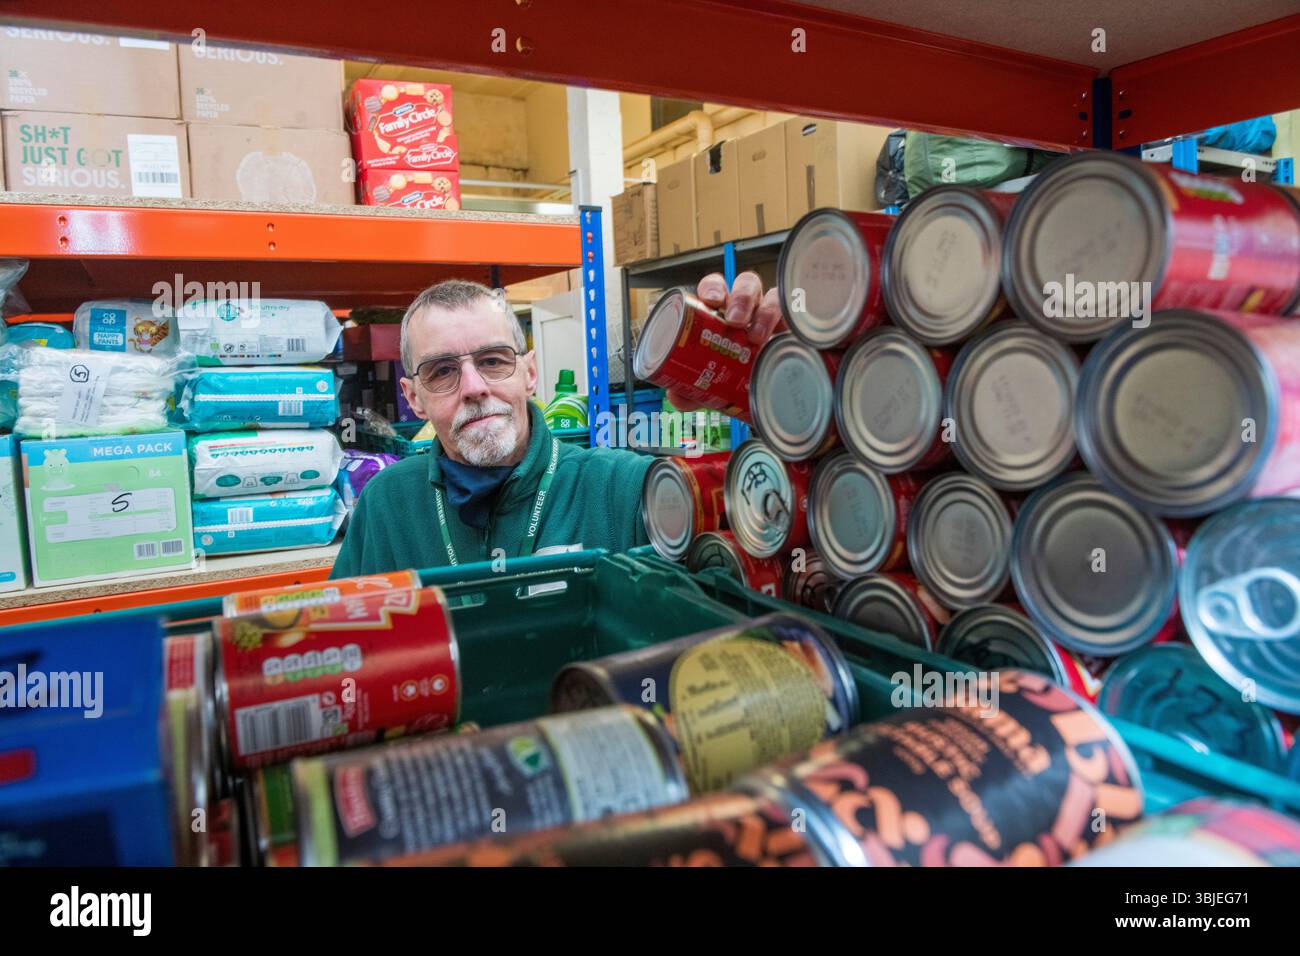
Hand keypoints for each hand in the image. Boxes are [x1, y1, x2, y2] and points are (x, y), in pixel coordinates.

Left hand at [666, 271, 783, 410]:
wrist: (760, 396)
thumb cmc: (729, 377)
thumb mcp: (706, 384)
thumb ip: (689, 388)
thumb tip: (677, 396)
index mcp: (720, 311)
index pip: (716, 287)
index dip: (713, 287)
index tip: (711, 301)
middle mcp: (748, 308)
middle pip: (746, 285)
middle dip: (740, 298)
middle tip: (734, 322)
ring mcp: (772, 316)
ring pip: (773, 297)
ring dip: (765, 312)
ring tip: (757, 336)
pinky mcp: (793, 329)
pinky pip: (796, 316)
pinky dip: (792, 318)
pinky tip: (788, 331)